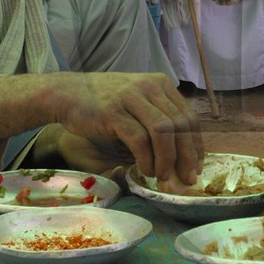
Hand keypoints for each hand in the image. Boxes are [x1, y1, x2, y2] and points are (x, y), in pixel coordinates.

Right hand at [51, 73, 203, 186]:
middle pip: (181, 125)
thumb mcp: (137, 103)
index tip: (196, 167)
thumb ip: (158, 120)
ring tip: (163, 176)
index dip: (196, 145)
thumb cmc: (104, 103)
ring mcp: (132, 97)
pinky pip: (139, 139)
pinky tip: (145, 170)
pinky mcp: (114, 111)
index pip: (189, 117)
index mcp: (160, 84)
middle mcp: (150, 87)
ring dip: (167, 160)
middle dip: (187, 157)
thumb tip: (181, 156)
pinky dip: (146, 159)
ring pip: (163, 132)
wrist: (66, 93)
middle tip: (186, 179)